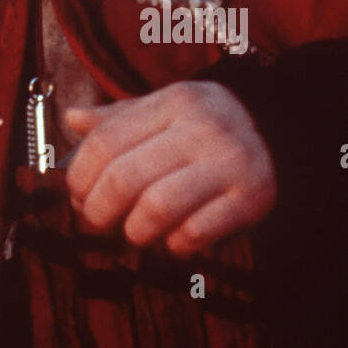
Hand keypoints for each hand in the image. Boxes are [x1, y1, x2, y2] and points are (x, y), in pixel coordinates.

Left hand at [64, 81, 276, 256]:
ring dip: (135, 231)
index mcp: (173, 102)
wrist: (276, 135)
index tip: (76, 194)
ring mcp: (229, 162)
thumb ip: (117, 119)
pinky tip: (172, 241)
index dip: (81, 174)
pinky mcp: (253, 196)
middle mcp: (202, 128)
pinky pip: (196, 232)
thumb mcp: (163, 110)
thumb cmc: (202, 127)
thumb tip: (72, 118)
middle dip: (100, 209)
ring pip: (158, 208)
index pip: (107, 140)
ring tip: (134, 232)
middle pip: (126, 177)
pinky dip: (175, 245)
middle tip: (97, 220)